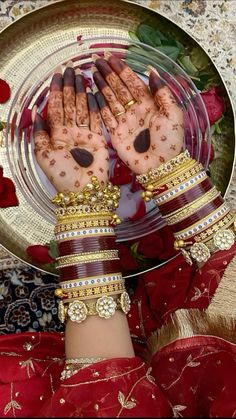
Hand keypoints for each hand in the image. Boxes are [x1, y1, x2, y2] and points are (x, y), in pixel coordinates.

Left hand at [33, 64, 108, 192]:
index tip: (57, 75)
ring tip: (82, 76)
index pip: (56, 108)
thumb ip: (39, 133)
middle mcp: (70, 132)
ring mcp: (85, 135)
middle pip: (70, 105)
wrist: (83, 190)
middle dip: (70, 87)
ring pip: (83, 109)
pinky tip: (94, 93)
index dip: (56, 91)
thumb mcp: (43, 154)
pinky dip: (96, 107)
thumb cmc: (62, 174)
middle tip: (71, 69)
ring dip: (82, 93)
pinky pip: (97, 120)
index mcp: (56, 135)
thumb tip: (35, 112)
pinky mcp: (99, 140)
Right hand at [92, 53, 183, 174]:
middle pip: (120, 88)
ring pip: (111, 100)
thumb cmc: (170, 141)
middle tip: (97, 60)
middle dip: (109, 74)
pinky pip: (106, 116)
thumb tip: (152, 71)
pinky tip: (92, 94)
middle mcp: (135, 110)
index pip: (133, 83)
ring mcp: (125, 122)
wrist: (161, 166)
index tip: (111, 57)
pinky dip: (99, 105)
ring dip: (102, 86)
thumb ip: (162, 92)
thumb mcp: (172, 114)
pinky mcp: (116, 134)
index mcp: (149, 104)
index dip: (122, 70)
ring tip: (93, 73)